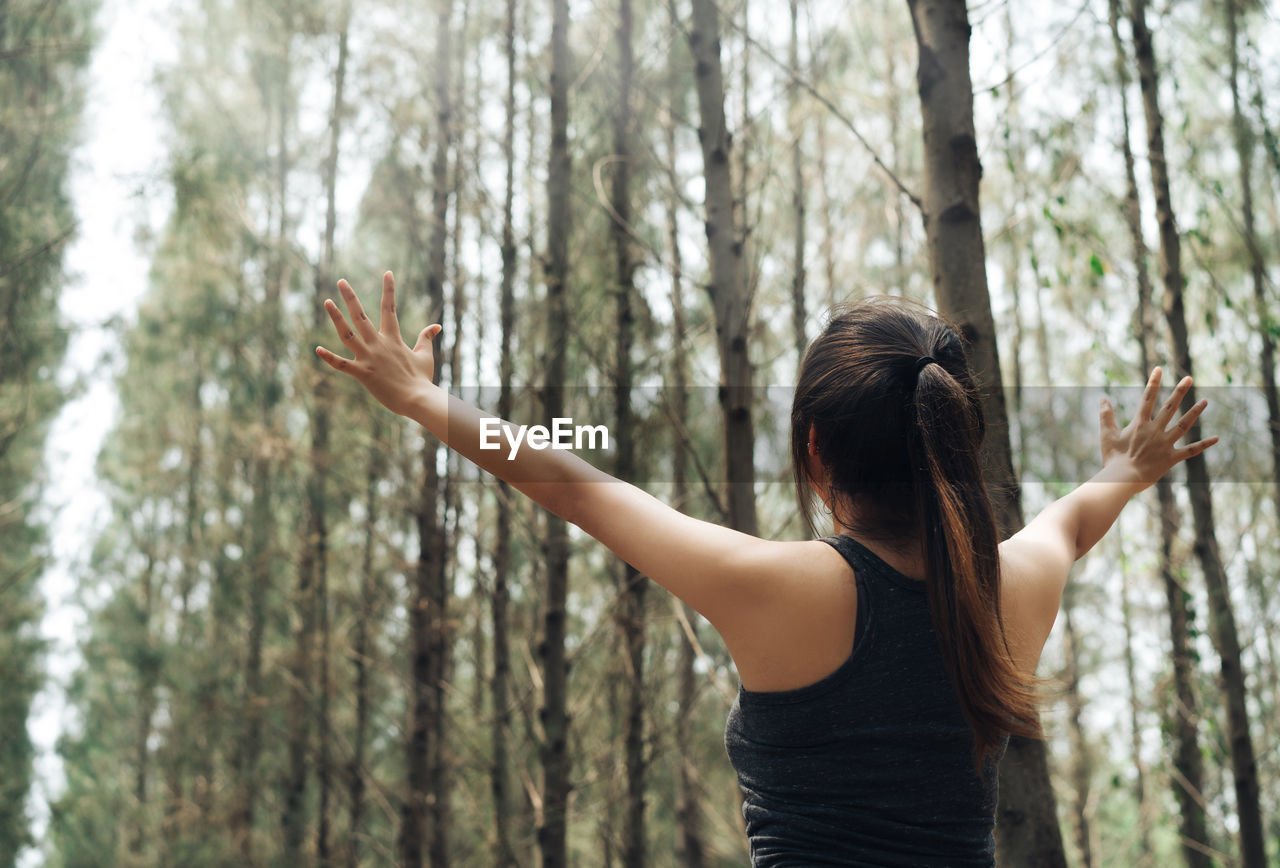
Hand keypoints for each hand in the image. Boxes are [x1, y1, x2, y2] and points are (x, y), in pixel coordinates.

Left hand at [315, 271, 441, 416]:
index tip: (387, 273)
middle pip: (361, 316)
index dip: (389, 290)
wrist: (418, 399)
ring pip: (348, 334)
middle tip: (341, 281)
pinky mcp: (363, 373)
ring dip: (336, 318)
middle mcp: (379, 344)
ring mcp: (369, 358)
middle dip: (351, 297)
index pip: (390, 309)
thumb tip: (436, 326)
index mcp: (393, 339)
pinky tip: (317, 349)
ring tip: (327, 302)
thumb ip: (426, 338)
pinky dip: (330, 358)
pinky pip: (342, 365)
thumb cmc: (422, 379)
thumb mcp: (425, 355)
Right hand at [1099, 366, 1218, 484]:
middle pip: (1169, 407)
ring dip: (1195, 412)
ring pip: (1183, 425)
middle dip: (1179, 391)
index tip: (1159, 369)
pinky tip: (1216, 438)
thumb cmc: (1112, 458)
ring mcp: (1164, 444)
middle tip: (1189, 378)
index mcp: (1139, 424)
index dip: (1153, 383)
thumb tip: (1102, 398)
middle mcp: (1154, 431)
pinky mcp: (1171, 458)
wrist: (1121, 479)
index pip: (1147, 398)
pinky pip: (1190, 451)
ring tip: (1206, 401)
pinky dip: (1203, 445)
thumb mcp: (1106, 435)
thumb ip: (1105, 416)